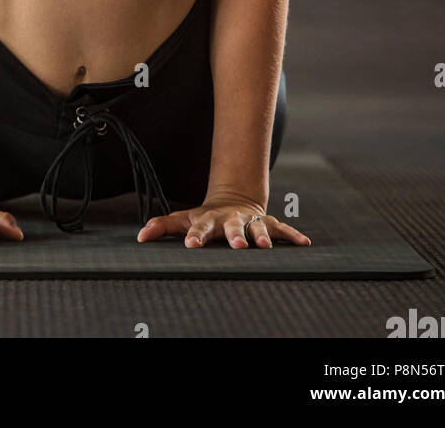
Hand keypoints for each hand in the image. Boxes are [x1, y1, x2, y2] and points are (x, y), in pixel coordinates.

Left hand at [136, 198, 311, 248]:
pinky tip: (305, 243)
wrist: (234, 199)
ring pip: (258, 227)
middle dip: (235, 236)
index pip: (200, 229)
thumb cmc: (205, 217)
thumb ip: (162, 226)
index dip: (195, 236)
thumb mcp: (184, 218)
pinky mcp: (267, 223)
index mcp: (209, 221)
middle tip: (238, 246)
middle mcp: (231, 220)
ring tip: (266, 245)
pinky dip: (293, 235)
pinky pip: (282, 229)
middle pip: (232, 228)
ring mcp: (250, 221)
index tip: (190, 245)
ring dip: (262, 235)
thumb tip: (140, 237)